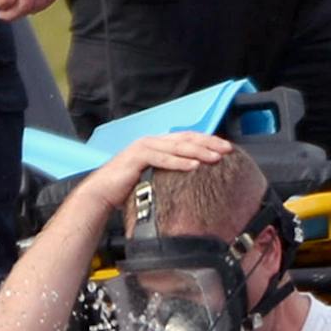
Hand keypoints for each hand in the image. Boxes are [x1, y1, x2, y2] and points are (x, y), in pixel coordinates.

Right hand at [81, 131, 231, 210]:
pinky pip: (162, 158)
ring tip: (216, 157)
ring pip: (177, 147)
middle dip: (209, 143)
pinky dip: (180, 162)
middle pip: (186, 139)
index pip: (188, 138)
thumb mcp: (154, 176)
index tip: (226, 147)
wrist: (103, 193)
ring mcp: (144, 146)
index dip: (207, 141)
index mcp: (158, 143)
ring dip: (199, 152)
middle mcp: (153, 141)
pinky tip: (194, 166)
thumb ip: (170, 171)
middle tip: (227, 149)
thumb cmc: (129, 187)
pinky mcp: (137, 157)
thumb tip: (194, 176)